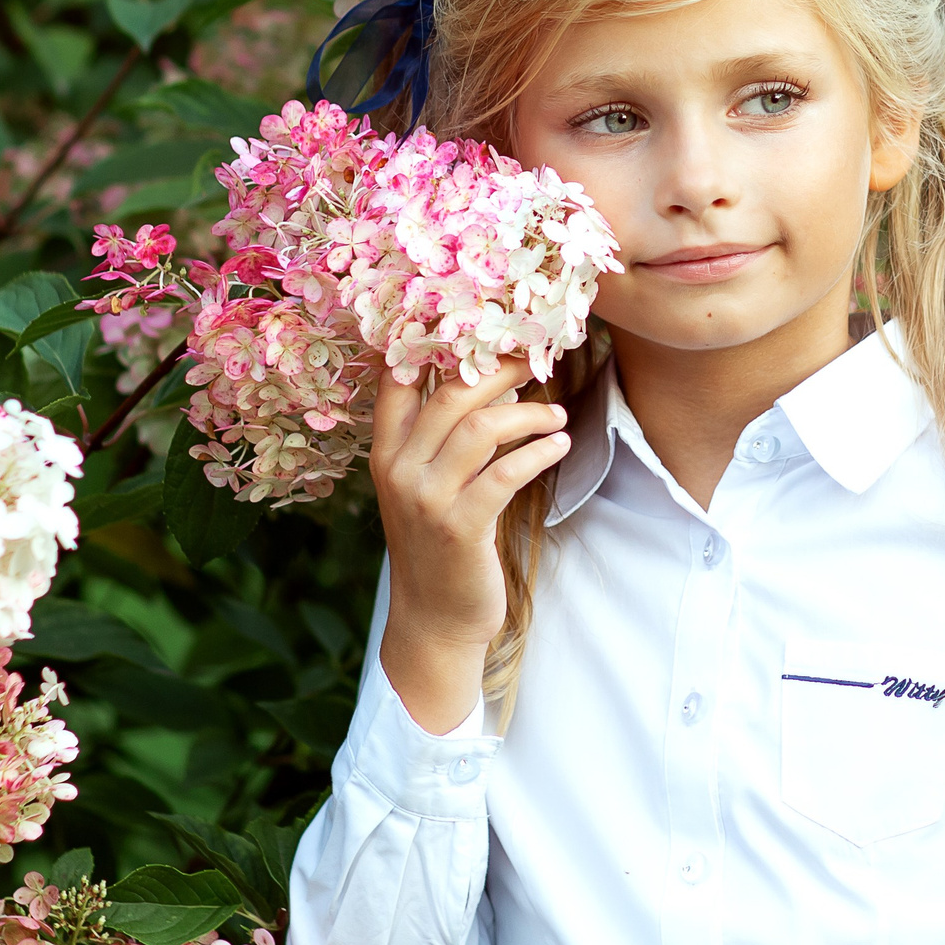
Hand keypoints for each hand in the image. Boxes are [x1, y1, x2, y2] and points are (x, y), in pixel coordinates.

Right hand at [368, 355, 569, 732]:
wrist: (435, 620)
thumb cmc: (442, 546)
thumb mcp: (429, 488)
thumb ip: (445, 440)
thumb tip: (497, 381)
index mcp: (386, 453)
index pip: (398, 381)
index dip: (435, 345)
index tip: (479, 324)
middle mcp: (399, 470)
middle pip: (450, 395)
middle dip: (498, 369)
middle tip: (537, 360)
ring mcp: (427, 500)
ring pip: (481, 429)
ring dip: (528, 413)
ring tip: (557, 413)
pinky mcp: (460, 528)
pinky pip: (505, 474)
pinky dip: (538, 452)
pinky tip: (559, 444)